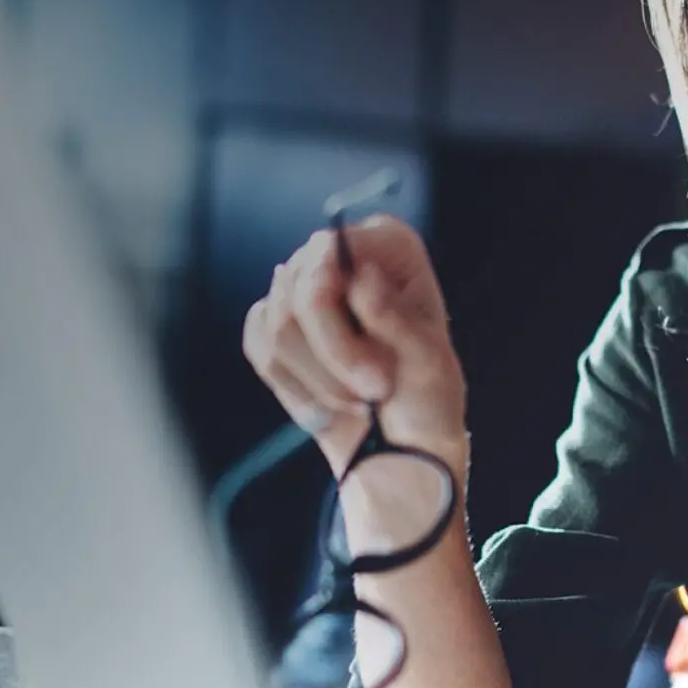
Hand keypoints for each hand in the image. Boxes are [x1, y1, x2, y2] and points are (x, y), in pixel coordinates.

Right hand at [241, 215, 465, 476]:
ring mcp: (301, 286)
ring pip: (278, 326)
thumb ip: (395, 318)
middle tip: (371, 395)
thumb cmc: (424, 397)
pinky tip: (327, 402)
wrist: (400, 443)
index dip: (338, 315)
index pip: (331, 253)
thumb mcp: (427, 363)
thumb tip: (361, 276)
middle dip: (334, 358)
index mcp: (387, 244)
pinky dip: (294, 385)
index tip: (372, 374)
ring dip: (318, 379)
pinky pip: (260, 346)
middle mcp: (339, 254)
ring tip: (358, 401)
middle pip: (299, 294)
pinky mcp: (274, 322)